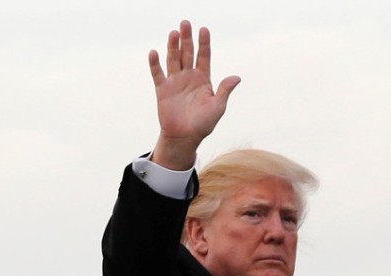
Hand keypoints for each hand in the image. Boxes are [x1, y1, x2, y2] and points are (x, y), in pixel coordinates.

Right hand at [149, 20, 240, 169]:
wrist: (184, 138)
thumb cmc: (203, 125)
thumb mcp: (218, 107)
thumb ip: (224, 91)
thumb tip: (236, 77)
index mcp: (203, 79)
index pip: (204, 56)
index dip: (204, 43)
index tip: (204, 30)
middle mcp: (188, 77)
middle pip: (188, 53)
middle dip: (187, 39)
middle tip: (185, 23)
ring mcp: (175, 82)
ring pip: (173, 59)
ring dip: (173, 46)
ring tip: (174, 33)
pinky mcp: (162, 90)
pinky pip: (158, 74)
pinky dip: (155, 64)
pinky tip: (154, 52)